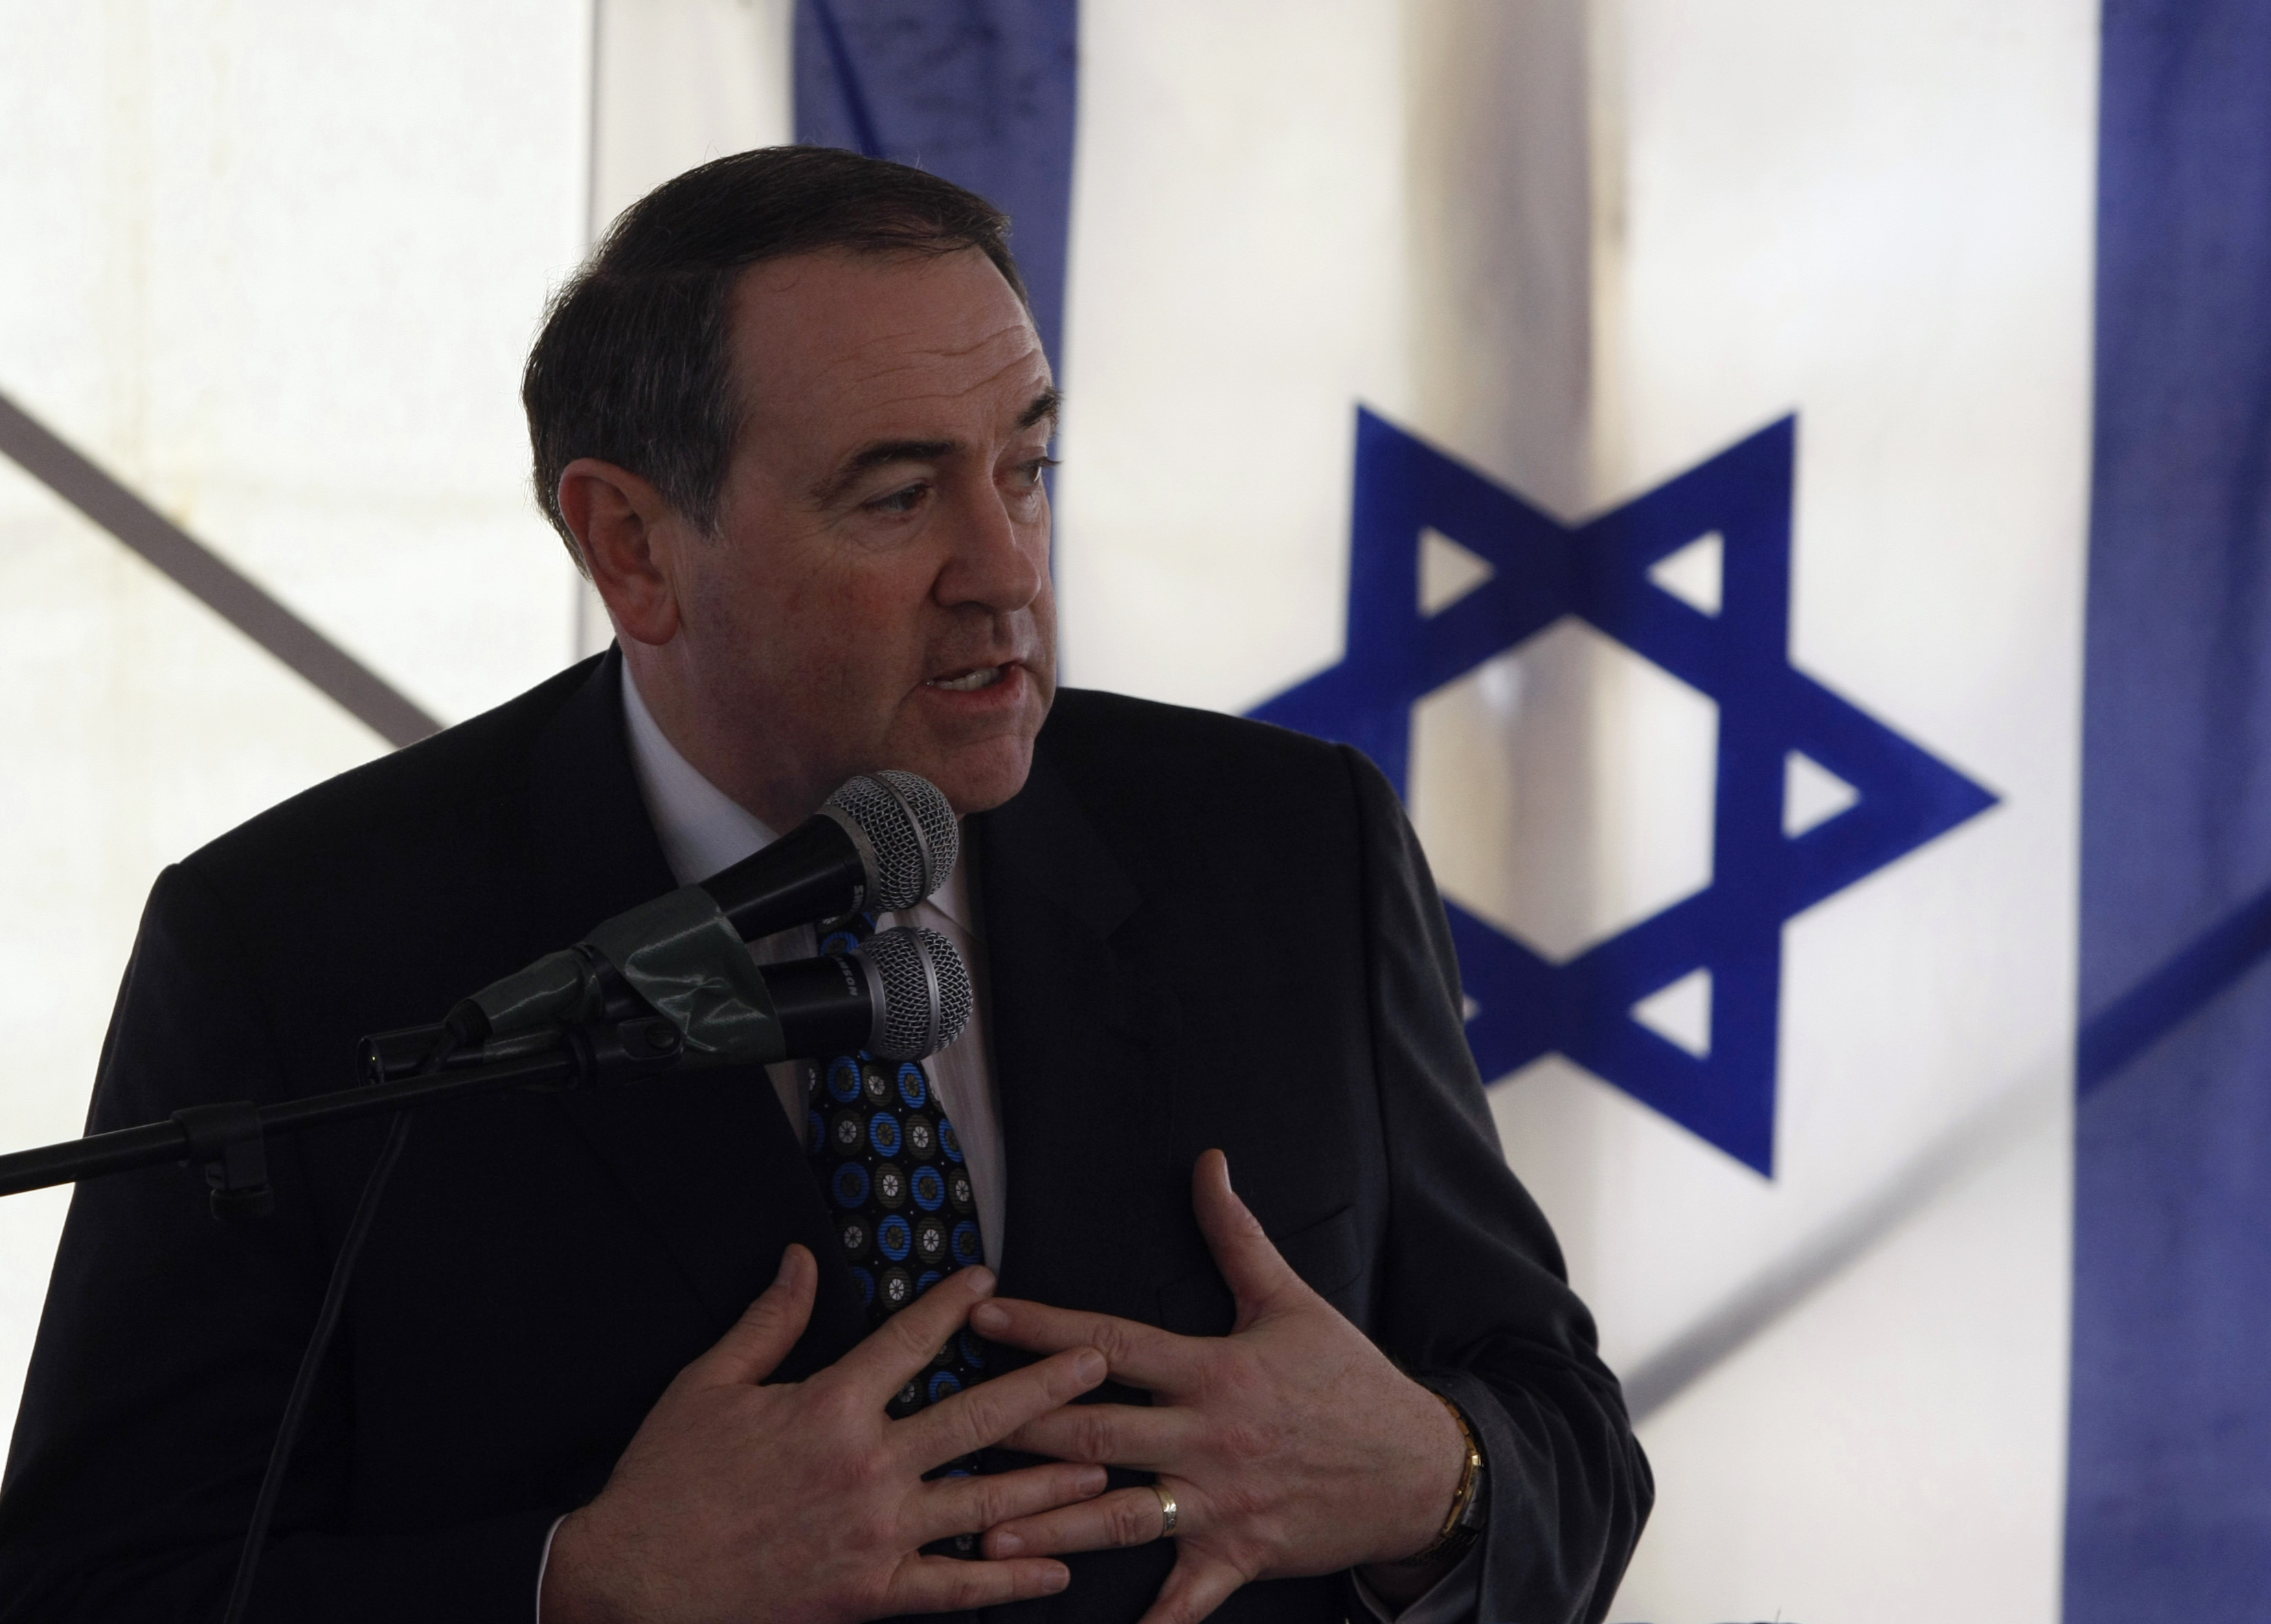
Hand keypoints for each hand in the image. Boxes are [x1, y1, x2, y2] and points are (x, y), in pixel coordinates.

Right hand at [541, 1246, 1110, 1623]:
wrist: (630, 1581)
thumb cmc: (666, 1480)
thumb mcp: (708, 1383)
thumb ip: (769, 1320)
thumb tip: (803, 1259)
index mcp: (828, 1407)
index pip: (910, 1342)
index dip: (955, 1304)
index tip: (992, 1281)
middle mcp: (865, 1467)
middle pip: (975, 1416)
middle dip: (1044, 1386)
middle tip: (1096, 1362)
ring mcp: (875, 1535)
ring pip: (984, 1502)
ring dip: (1050, 1482)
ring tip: (1105, 1465)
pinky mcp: (870, 1596)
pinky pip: (955, 1588)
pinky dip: (1010, 1578)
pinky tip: (1055, 1570)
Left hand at [967, 1150, 1465, 1623]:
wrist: (1417, 1467)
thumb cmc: (1348, 1380)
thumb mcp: (1292, 1300)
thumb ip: (1237, 1235)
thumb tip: (1207, 1164)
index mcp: (1215, 1370)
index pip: (1113, 1345)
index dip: (1044, 1330)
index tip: (982, 1318)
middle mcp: (1209, 1438)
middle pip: (1098, 1430)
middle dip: (1023, 1427)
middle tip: (953, 1425)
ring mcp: (1220, 1504)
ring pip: (1121, 1515)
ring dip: (1053, 1526)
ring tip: (986, 1533)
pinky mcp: (1237, 1556)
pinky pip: (1183, 1600)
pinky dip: (1148, 1622)